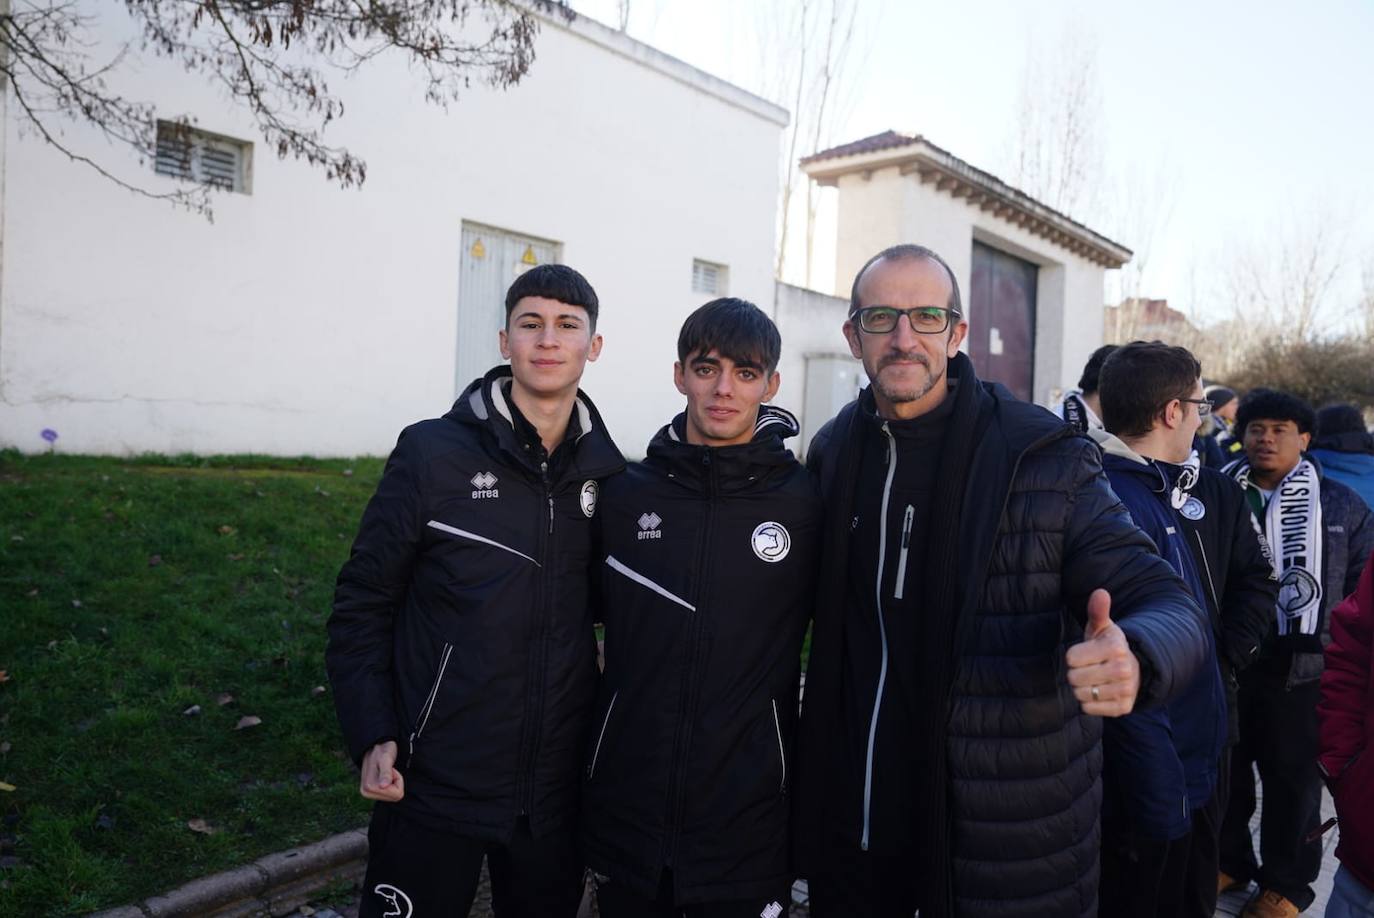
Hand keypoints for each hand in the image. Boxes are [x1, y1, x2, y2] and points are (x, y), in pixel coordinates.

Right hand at [360, 740, 404, 801]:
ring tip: (386, 770)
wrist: (375, 746)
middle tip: (389, 769)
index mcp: (369, 787)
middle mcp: (366, 792)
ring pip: (392, 796)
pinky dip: (390, 783)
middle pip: (394, 797)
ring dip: (393, 782)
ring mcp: (368, 793)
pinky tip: (384, 775)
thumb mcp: (386, 759)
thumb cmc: (383, 750)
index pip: (397, 794)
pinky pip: (389, 794)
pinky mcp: (371, 792)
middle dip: (396, 782)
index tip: (390, 769)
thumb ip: (385, 773)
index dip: (398, 780)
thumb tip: (382, 787)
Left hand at [1065, 589, 1139, 716]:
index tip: (1086, 653)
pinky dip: (1088, 703)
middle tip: (1089, 668)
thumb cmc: (1108, 647)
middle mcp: (1123, 670)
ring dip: (1081, 688)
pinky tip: (1099, 693)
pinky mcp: (1122, 708)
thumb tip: (1100, 592)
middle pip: (1074, 677)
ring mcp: (1124, 690)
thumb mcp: (1102, 628)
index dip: (1074, 656)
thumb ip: (1098, 611)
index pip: (1071, 658)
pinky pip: (1088, 709)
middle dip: (1076, 673)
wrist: (1133, 670)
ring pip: (1080, 694)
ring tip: (1094, 680)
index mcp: (1116, 648)